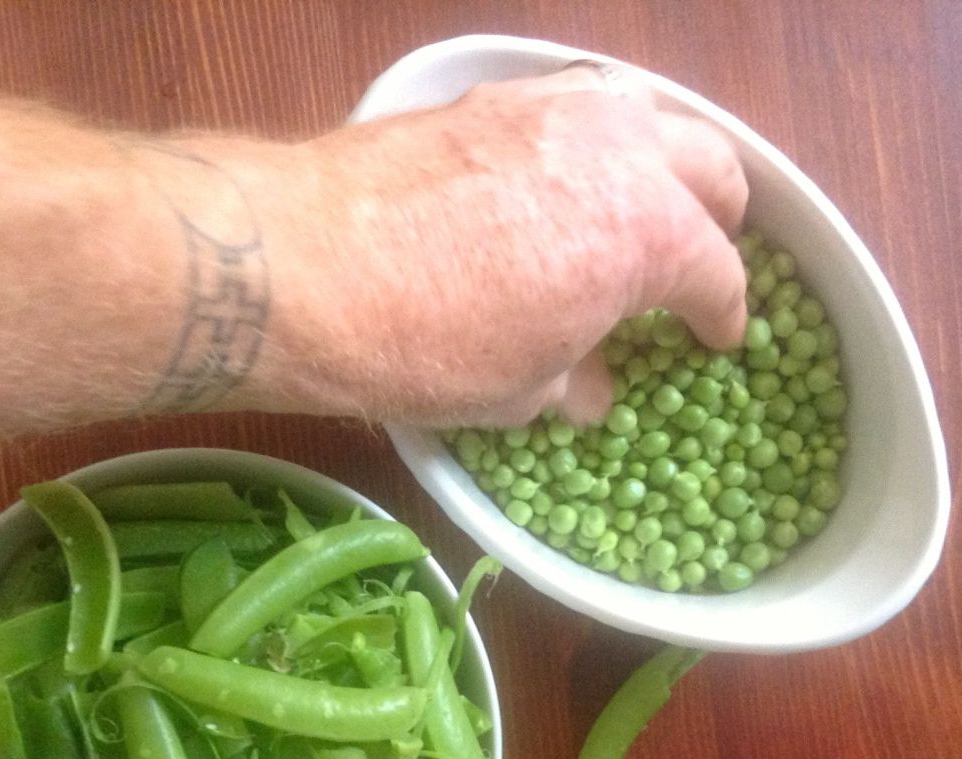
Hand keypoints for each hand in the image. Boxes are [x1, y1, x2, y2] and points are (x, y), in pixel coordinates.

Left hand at [263, 66, 747, 426]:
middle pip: (710, 169)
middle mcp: (620, 151)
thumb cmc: (427, 347)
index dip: (723, 314)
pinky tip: (574, 165)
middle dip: (719, 218)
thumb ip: (573, 380)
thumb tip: (592, 388)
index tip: (719, 337)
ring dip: (668, 157)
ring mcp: (555, 108)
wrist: (307, 268)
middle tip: (704, 256)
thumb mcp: (517, 391)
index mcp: (648, 236)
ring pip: (650, 114)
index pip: (715, 275)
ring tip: (654, 198)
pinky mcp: (492, 96)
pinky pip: (577, 102)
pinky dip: (598, 135)